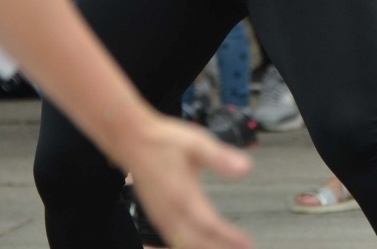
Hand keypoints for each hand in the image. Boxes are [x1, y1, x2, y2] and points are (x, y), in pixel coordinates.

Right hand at [123, 113, 253, 248]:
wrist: (131, 139)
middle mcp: (170, 210)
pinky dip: (186, 245)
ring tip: (222, 248)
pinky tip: (194, 244)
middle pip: (197, 241)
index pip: (210, 225)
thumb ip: (220, 157)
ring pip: (182, 243)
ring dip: (203, 248)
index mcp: (183, 196)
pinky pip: (171, 238)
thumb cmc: (162, 140)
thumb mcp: (196, 143)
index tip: (246, 244)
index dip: (229, 238)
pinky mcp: (155, 214)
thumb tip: (244, 168)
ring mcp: (160, 215)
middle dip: (218, 248)